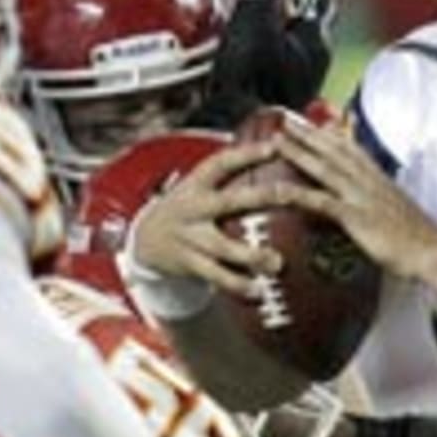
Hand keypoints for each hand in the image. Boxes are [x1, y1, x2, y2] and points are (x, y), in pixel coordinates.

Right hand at [129, 140, 285, 296]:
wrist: (145, 241)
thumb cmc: (187, 210)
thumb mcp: (198, 188)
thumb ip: (230, 178)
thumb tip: (273, 153)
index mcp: (196, 184)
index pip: (222, 163)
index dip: (248, 153)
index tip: (275, 145)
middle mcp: (193, 209)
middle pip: (231, 200)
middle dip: (263, 196)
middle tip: (291, 193)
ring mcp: (191, 238)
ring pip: (224, 247)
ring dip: (253, 255)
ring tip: (277, 262)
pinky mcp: (190, 264)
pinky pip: (217, 277)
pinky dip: (238, 285)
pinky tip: (258, 291)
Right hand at [200, 0, 336, 127]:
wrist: (242, 125)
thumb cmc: (247, 70)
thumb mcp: (250, 16)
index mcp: (315, 37)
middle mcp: (319, 59)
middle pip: (320, 21)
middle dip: (311, 0)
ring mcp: (309, 80)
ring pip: (311, 43)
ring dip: (301, 23)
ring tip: (289, 11)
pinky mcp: (295, 96)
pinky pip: (300, 60)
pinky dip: (292, 44)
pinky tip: (279, 45)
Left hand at [273, 113, 436, 278]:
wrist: (433, 252)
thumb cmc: (417, 237)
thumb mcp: (398, 208)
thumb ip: (381, 195)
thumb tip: (372, 193)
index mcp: (377, 178)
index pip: (350, 148)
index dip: (329, 133)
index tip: (311, 120)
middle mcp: (368, 181)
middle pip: (334, 150)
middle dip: (308, 133)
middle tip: (284, 118)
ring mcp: (361, 196)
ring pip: (325, 168)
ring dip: (299, 152)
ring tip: (277, 140)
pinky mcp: (355, 216)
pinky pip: (321, 202)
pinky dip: (298, 194)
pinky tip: (278, 190)